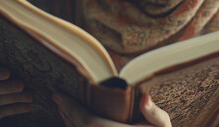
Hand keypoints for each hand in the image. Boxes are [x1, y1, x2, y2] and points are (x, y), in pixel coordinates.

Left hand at [52, 92, 170, 126]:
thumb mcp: (162, 126)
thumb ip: (153, 113)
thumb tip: (144, 96)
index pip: (87, 121)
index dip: (71, 108)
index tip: (59, 94)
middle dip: (66, 111)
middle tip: (56, 97)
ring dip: (68, 121)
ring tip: (61, 106)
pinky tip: (73, 122)